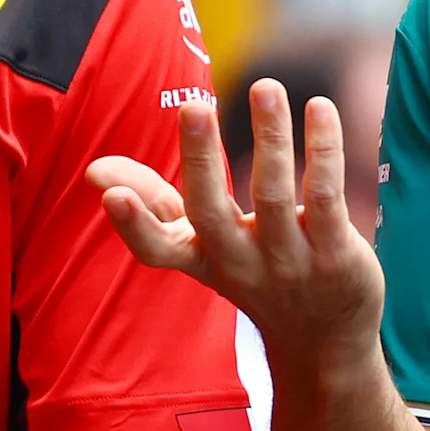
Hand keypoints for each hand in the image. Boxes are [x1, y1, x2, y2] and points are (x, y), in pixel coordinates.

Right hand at [88, 88, 380, 359]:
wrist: (324, 344)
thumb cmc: (254, 276)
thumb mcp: (201, 249)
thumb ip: (153, 204)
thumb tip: (93, 170)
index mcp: (202, 259)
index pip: (158, 251)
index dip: (133, 226)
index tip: (110, 195)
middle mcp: (241, 263)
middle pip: (213, 213)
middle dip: (201, 159)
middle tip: (194, 107)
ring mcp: (289, 262)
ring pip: (274, 194)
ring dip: (270, 137)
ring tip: (265, 87)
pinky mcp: (335, 254)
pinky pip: (326, 196)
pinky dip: (323, 151)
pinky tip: (320, 108)